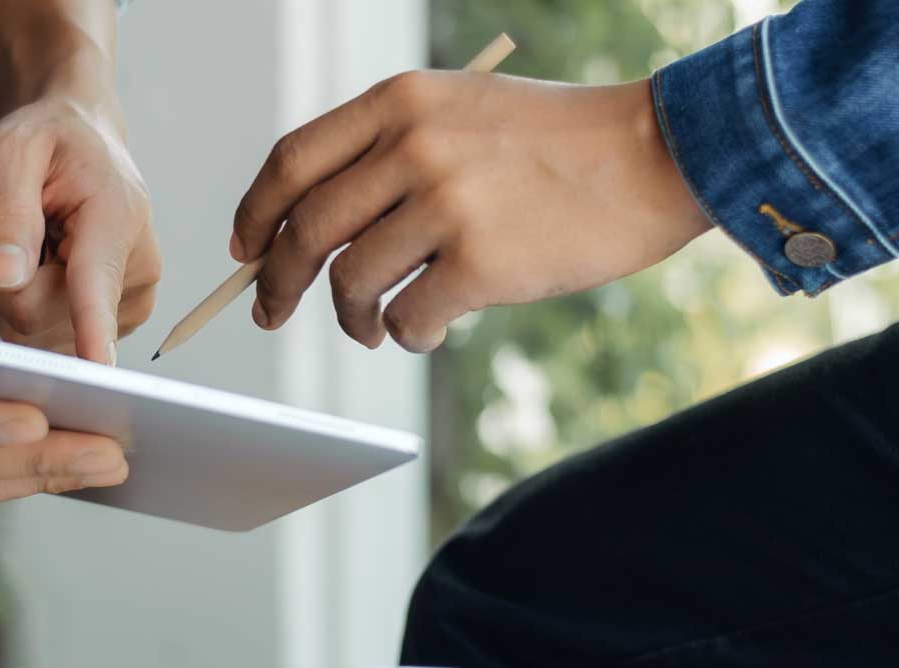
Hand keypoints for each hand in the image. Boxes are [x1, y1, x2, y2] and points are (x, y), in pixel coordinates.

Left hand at [0, 96, 160, 364]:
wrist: (83, 144)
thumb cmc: (49, 140)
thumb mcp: (14, 152)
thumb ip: (9, 213)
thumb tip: (7, 276)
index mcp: (116, 218)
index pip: (97, 282)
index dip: (93, 326)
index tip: (99, 368)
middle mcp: (135, 271)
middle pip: (36, 314)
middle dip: (1, 279)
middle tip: (9, 227)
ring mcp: (125, 306)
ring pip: (31, 331)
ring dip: (7, 291)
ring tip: (29, 239)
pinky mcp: (108, 328)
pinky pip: (37, 337)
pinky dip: (19, 304)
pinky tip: (38, 265)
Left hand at [231, 73, 712, 351]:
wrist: (653, 156)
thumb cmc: (558, 142)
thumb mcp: (463, 110)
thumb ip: (391, 150)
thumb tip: (308, 228)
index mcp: (401, 101)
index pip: (292, 160)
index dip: (255, 212)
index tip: (245, 248)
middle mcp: (414, 147)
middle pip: (305, 228)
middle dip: (276, 281)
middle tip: (271, 309)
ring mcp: (447, 204)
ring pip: (351, 281)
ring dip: (350, 318)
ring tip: (373, 327)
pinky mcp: (482, 262)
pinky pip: (408, 318)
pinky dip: (407, 335)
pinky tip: (427, 331)